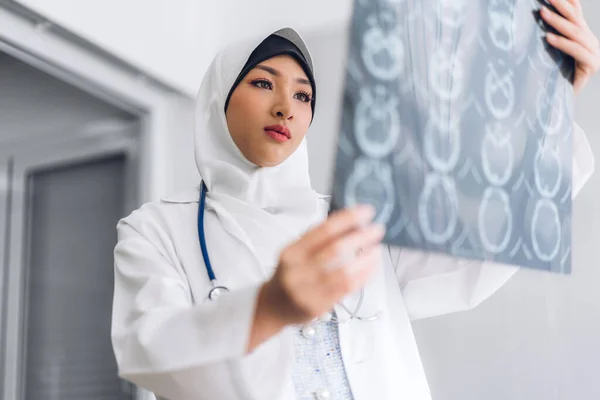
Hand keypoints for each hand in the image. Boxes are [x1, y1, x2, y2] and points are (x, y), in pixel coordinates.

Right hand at [264, 205, 383, 325]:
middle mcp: (297, 270)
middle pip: (336, 249)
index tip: (366, 212)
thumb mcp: (295, 253)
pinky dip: (363, 275)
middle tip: (377, 229)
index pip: (323, 230)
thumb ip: (318, 240)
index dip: (348, 219)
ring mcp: (307, 290)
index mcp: (292, 252)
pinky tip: (371, 267)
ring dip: (366, 258)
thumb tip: (351, 224)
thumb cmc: (290, 276)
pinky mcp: (317, 306)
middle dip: (361, 237)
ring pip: (345, 271)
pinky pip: (347, 288)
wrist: (273, 307)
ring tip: (377, 249)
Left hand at [541, 0, 599, 94]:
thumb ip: (550, 38)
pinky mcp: (592, 66)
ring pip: (576, 33)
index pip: (576, 13)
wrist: (558, 105)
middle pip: (576, 19)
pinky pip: (576, 51)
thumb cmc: (551, 80)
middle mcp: (591, 42)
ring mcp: (594, 54)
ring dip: (558, 22)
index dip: (568, 1)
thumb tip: (536, 17)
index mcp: (583, 37)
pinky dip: (562, 43)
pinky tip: (548, 38)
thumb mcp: (550, 55)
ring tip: (542, 12)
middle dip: (561, 5)